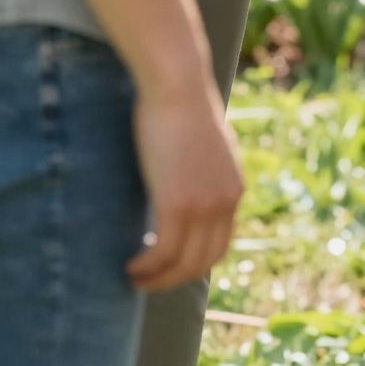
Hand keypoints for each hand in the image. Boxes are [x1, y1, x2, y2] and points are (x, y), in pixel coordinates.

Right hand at [127, 71, 243, 291]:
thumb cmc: (181, 103)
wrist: (177, 84)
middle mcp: (226, 202)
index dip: (194, 262)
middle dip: (175, 278)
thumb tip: (186, 175)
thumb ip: (203, 167)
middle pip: (204, 261)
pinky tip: (130, 266)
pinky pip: (163, 252)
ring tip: (134, 278)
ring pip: (184, 263)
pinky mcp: (179, 204)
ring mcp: (205, 206)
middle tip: (149, 281)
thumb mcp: (204, 141)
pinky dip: (147, 266)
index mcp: (234, 188)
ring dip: (158, 279)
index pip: (220, 243)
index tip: (170, 267)